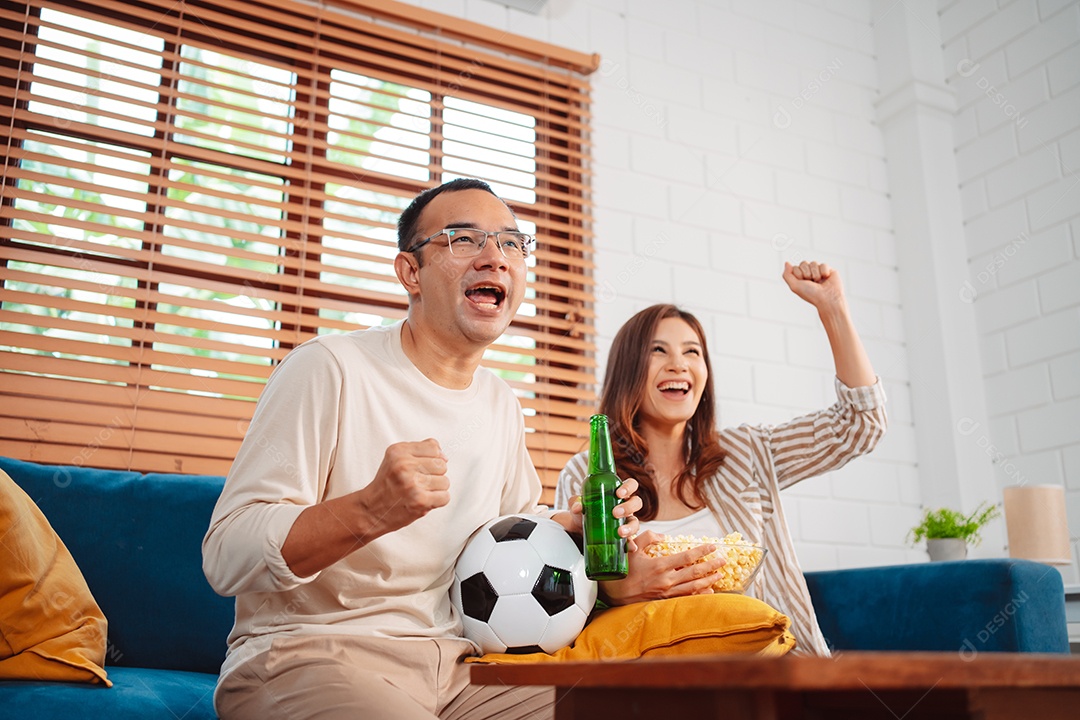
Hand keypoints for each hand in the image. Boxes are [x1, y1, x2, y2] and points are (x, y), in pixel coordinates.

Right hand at [353, 439, 449, 535]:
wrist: (371, 510)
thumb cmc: (387, 485)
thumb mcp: (397, 458)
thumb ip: (421, 450)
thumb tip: (445, 456)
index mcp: (398, 451)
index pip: (434, 448)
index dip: (432, 459)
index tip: (420, 468)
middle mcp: (404, 465)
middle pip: (442, 465)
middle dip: (434, 475)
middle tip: (417, 482)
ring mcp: (411, 483)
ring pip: (445, 481)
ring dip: (435, 489)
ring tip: (419, 492)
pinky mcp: (419, 500)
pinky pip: (445, 497)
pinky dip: (437, 501)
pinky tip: (422, 501)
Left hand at [558, 477, 642, 539]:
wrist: (579, 531)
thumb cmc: (584, 512)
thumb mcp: (578, 506)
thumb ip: (576, 502)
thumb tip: (577, 507)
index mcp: (618, 494)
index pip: (631, 485)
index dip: (629, 487)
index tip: (619, 493)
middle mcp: (625, 506)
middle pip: (637, 502)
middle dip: (628, 507)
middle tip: (615, 513)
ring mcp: (626, 521)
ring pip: (636, 522)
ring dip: (630, 527)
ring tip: (620, 532)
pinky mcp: (625, 536)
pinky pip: (632, 540)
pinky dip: (632, 544)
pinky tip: (630, 547)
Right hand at [599, 530, 726, 604]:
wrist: (613, 594)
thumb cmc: (622, 570)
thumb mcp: (632, 549)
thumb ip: (648, 538)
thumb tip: (663, 536)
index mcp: (660, 566)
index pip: (687, 557)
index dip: (701, 551)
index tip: (712, 546)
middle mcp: (666, 580)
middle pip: (695, 572)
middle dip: (711, 565)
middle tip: (723, 560)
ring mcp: (666, 593)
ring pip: (694, 587)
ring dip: (709, 580)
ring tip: (720, 574)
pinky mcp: (664, 601)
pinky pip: (686, 598)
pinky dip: (699, 594)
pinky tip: (708, 591)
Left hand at [783, 261, 845, 312]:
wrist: (827, 299)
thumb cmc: (811, 295)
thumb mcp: (795, 286)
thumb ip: (787, 275)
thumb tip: (786, 262)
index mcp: (801, 278)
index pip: (795, 267)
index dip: (799, 275)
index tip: (804, 283)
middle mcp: (809, 274)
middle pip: (804, 263)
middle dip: (807, 273)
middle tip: (812, 283)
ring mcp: (819, 271)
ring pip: (813, 263)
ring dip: (815, 274)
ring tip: (819, 282)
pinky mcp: (829, 270)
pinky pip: (823, 264)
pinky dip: (824, 272)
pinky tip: (826, 278)